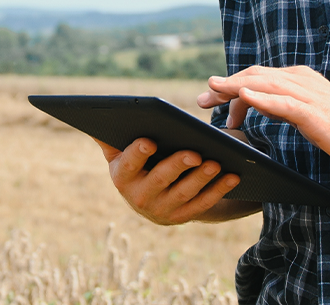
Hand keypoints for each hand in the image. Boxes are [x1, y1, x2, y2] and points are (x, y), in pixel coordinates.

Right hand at [96, 138, 242, 224]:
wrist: (151, 198)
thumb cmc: (138, 163)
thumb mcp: (120, 152)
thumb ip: (111, 135)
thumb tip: (96, 111)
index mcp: (122, 176)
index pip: (128, 164)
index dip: (138, 153)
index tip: (149, 140)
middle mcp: (139, 197)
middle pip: (160, 180)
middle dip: (177, 165)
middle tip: (195, 152)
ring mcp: (162, 210)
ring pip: (184, 193)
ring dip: (201, 179)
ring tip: (217, 162)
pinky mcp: (183, 217)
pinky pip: (202, 204)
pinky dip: (218, 190)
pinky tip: (232, 176)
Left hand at [196, 65, 329, 171]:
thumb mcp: (306, 113)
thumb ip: (281, 104)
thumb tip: (254, 102)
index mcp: (299, 79)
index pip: (257, 76)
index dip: (231, 85)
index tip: (210, 98)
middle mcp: (301, 80)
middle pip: (254, 76)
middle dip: (224, 86)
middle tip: (200, 99)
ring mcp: (308, 95)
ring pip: (264, 84)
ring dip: (234, 87)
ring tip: (212, 92)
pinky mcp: (314, 112)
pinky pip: (283, 102)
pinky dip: (261, 98)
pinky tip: (243, 97)